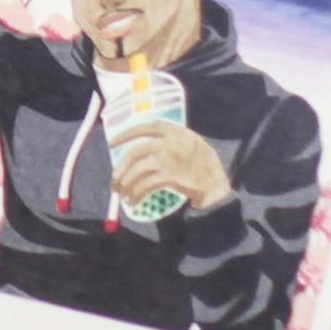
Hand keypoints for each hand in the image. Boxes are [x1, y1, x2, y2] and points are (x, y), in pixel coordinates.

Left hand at [111, 120, 233, 210]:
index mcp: (173, 130)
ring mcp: (169, 159)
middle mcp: (169, 142)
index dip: (125, 135)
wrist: (219, 185)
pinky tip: (133, 201)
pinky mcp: (171, 177)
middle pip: (135, 153)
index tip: (111, 143)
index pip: (143, 128)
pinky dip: (137, 194)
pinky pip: (146, 185)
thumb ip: (168, 140)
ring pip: (138, 170)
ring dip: (126, 184)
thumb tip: (138, 150)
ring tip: (121, 194)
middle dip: (121, 168)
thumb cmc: (203, 164)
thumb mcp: (189, 142)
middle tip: (114, 180)